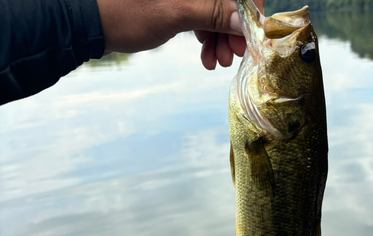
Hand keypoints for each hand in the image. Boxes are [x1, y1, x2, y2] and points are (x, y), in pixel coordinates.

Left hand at [96, 0, 264, 68]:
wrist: (92, 22)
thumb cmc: (126, 12)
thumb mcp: (174, 13)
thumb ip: (211, 12)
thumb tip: (243, 20)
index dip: (248, 8)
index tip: (250, 34)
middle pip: (225, 1)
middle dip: (232, 29)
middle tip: (231, 56)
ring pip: (214, 11)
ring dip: (220, 38)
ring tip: (216, 62)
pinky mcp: (177, 2)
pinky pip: (201, 17)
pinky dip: (206, 37)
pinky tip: (205, 57)